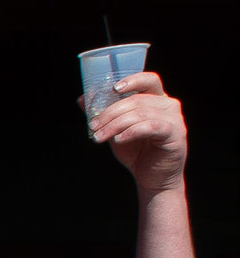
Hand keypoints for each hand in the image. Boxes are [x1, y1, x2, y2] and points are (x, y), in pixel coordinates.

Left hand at [90, 70, 186, 194]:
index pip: (149, 80)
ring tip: (99, 137)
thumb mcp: (116, 130)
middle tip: (93, 126)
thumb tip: (82, 99)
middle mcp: (169, 105)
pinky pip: (151, 126)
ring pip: (141, 113)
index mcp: (157, 99)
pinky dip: (131, 132)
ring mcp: (174, 119)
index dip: (132, 80)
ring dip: (115, 125)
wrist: (152, 178)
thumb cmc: (137, 151)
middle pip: (137, 100)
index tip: (113, 89)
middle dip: (110, 113)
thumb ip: (104, 115)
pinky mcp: (175, 134)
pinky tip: (118, 140)